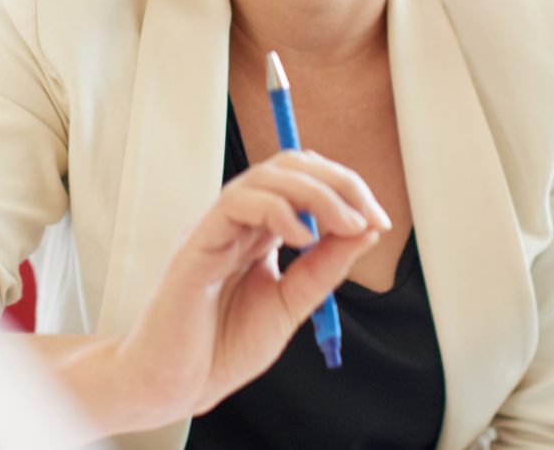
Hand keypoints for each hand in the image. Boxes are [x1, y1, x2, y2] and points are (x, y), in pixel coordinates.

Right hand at [103, 150, 391, 430]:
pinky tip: (302, 238)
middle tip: (368, 215)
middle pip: (290, 167)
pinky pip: (235, 204)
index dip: (346, 190)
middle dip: (339, 182)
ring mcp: (216, 229)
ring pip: (265, 177)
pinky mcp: (196, 246)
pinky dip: (277, 210)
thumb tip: (365, 230)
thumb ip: (323, 269)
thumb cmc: (220, 348)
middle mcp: (238, 222)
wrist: (175, 386)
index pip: (305, 182)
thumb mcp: (290, 305)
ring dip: (317, 193)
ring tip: (345, 225)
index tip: (378, 221)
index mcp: (260, 233)